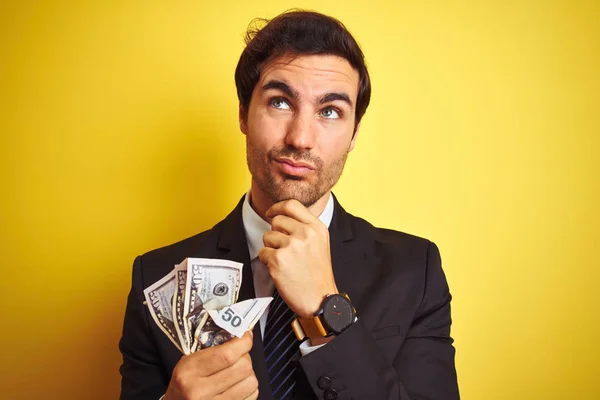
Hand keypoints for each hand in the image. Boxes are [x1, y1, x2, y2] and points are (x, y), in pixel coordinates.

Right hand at [164, 331, 257, 399]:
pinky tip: (237, 386)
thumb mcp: (189, 362)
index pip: (227, 355)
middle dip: (245, 357)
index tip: (246, 335)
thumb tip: (242, 334)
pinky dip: (248, 388)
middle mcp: (201, 391)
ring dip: (248, 374)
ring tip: (237, 372)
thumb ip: (213, 349)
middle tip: (238, 355)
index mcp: (189, 371)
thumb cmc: (184, 382)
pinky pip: (252, 396)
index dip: (243, 342)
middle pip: (243, 367)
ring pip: (251, 382)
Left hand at [259, 199, 338, 317]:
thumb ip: (305, 227)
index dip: (277, 207)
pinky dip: (267, 261)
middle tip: (282, 247)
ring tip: (285, 261)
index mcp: (316, 228)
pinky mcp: (278, 260)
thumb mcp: (320, 243)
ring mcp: (291, 246)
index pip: (291, 205)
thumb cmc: (318, 274)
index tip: (271, 213)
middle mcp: (305, 234)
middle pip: (276, 220)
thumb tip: (282, 215)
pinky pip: (262, 252)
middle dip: (274, 232)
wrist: (320, 300)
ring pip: (267, 237)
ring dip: (271, 248)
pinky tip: (280, 270)